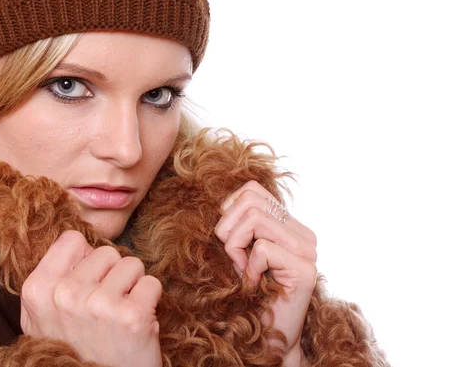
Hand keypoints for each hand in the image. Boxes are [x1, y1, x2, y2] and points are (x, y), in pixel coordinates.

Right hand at [20, 231, 162, 366]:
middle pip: (106, 251)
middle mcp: (66, 294)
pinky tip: (136, 323)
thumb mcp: (42, 321)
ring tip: (121, 315)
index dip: (85, 258)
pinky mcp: (132, 317)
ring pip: (132, 264)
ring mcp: (99, 305)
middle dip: (112, 274)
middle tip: (106, 307)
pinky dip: (150, 301)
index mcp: (38, 290)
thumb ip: (49, 281)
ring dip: (133, 287)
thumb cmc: (74, 353)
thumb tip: (73, 244)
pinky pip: (152, 283)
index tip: (88, 281)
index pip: (72, 239)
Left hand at [214, 181, 316, 359]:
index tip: (229, 240)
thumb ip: (239, 225)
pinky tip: (254, 285)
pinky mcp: (304, 269)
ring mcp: (307, 251)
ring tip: (242, 270)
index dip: (229, 210)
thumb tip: (222, 204)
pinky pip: (261, 249)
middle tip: (232, 257)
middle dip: (227, 228)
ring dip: (235, 246)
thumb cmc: (249, 295)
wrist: (267, 339)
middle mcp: (304, 234)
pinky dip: (248, 269)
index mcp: (289, 225)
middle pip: (250, 199)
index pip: (252, 190)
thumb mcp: (239, 252)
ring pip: (255, 218)